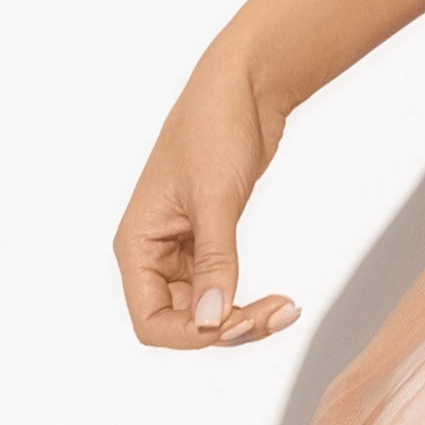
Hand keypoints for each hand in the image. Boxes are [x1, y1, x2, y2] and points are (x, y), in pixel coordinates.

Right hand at [114, 41, 300, 349]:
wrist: (243, 89)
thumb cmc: (214, 128)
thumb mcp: (215, 198)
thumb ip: (214, 263)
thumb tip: (213, 320)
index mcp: (137, 243)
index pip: (151, 321)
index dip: (192, 335)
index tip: (237, 323)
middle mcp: (153, 252)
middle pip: (182, 322)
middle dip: (228, 327)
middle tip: (277, 314)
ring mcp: (182, 250)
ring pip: (207, 311)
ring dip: (243, 318)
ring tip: (286, 308)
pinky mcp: (210, 242)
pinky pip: (223, 290)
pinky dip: (248, 300)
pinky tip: (278, 299)